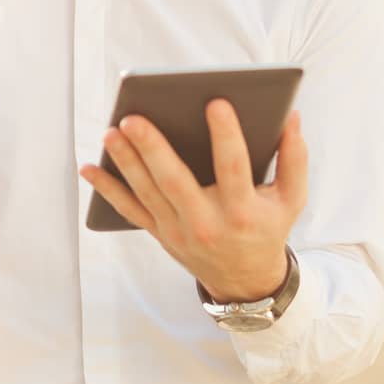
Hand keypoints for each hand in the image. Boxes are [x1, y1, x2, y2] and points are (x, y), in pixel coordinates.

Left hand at [80, 99, 307, 302]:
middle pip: (175, 182)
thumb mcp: (291, 200)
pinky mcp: (160, 234)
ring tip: (111, 131)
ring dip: (125, 163)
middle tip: (134, 118)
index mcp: (242, 211)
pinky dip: (106, 190)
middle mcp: (207, 223)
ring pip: (147, 193)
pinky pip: (129, 210)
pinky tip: (88, 166)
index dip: (226, 136)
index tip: (216, 102)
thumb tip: (291, 118)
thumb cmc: (267, 228)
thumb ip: (294, 159)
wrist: (245, 281)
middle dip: (152, 149)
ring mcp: (178, 231)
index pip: (234, 168)